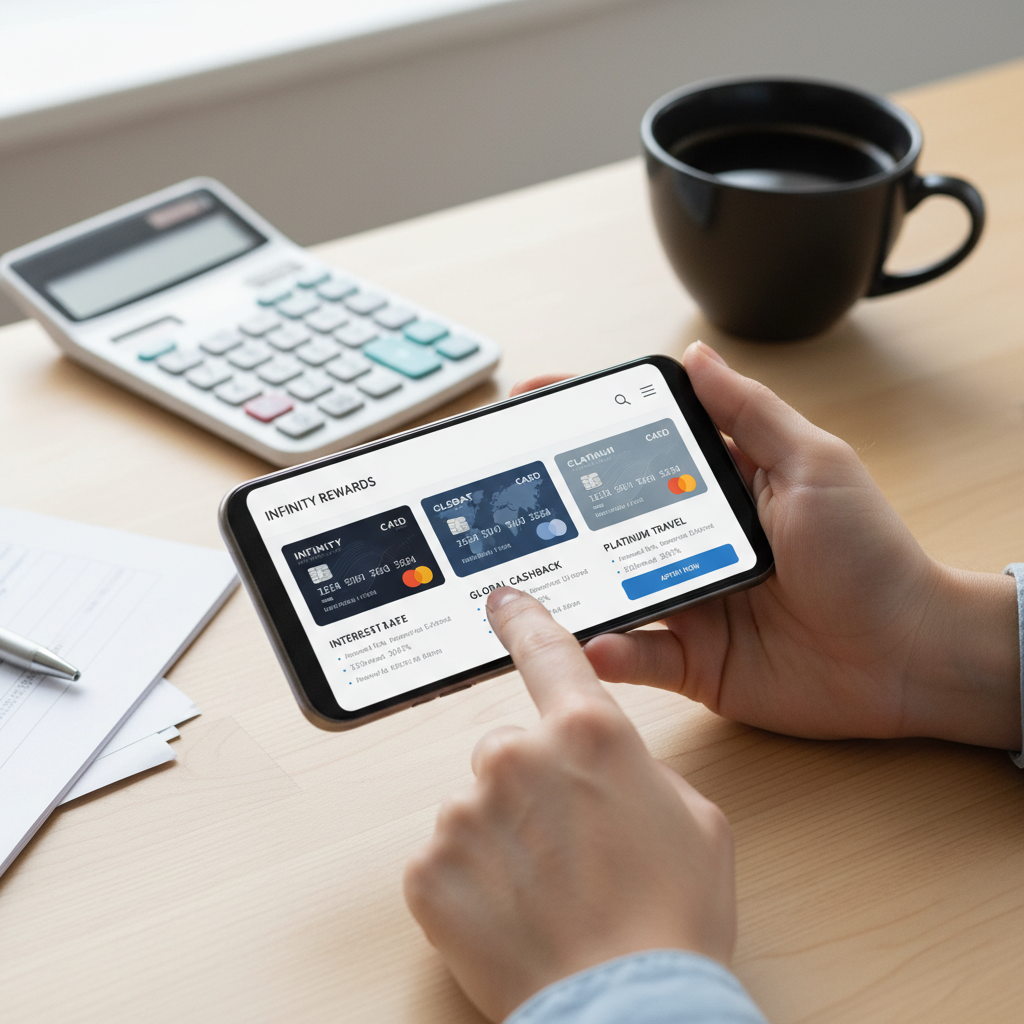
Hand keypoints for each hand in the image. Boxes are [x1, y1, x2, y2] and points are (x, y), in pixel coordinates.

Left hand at [404, 587, 734, 1022]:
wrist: (627, 1011)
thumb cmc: (672, 921)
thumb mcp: (695, 821)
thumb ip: (638, 771)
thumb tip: (607, 772)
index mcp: (588, 731)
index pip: (547, 650)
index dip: (523, 619)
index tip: (500, 600)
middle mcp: (517, 756)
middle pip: (512, 749)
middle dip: (534, 788)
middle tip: (572, 851)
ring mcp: (465, 812)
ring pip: (479, 806)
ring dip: (504, 838)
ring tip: (549, 894)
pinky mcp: (428, 869)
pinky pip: (447, 858)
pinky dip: (472, 882)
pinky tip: (512, 915)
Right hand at [512, 346, 1019, 748]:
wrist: (907, 657)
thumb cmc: (870, 555)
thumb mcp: (812, 465)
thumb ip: (750, 413)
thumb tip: (697, 355)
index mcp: (717, 489)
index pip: (639, 449)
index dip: (585, 426)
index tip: (532, 402)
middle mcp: (691, 541)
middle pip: (609, 518)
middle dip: (557, 505)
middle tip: (510, 495)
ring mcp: (687, 600)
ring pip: (611, 588)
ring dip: (572, 582)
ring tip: (527, 573)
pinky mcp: (692, 660)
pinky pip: (636, 655)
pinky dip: (609, 650)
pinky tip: (590, 640)